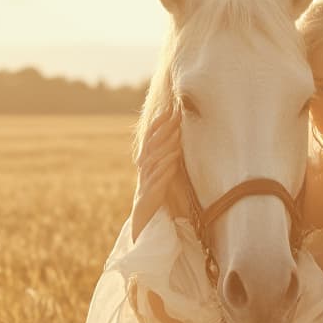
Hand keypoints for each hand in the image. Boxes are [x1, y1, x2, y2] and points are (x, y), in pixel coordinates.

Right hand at [131, 100, 183, 241]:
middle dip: (165, 129)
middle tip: (177, 116)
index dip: (159, 122)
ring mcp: (147, 178)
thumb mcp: (159, 168)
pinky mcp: (152, 191)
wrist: (143, 212)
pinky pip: (159, 178)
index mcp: (146, 158)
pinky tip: (175, 160)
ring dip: (166, 146)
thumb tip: (177, 133)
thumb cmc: (154, 187)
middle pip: (153, 143)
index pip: (151, 136)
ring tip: (178, 135)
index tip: (170, 109)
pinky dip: (167, 167)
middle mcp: (144, 165)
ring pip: (155, 158)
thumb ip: (166, 152)